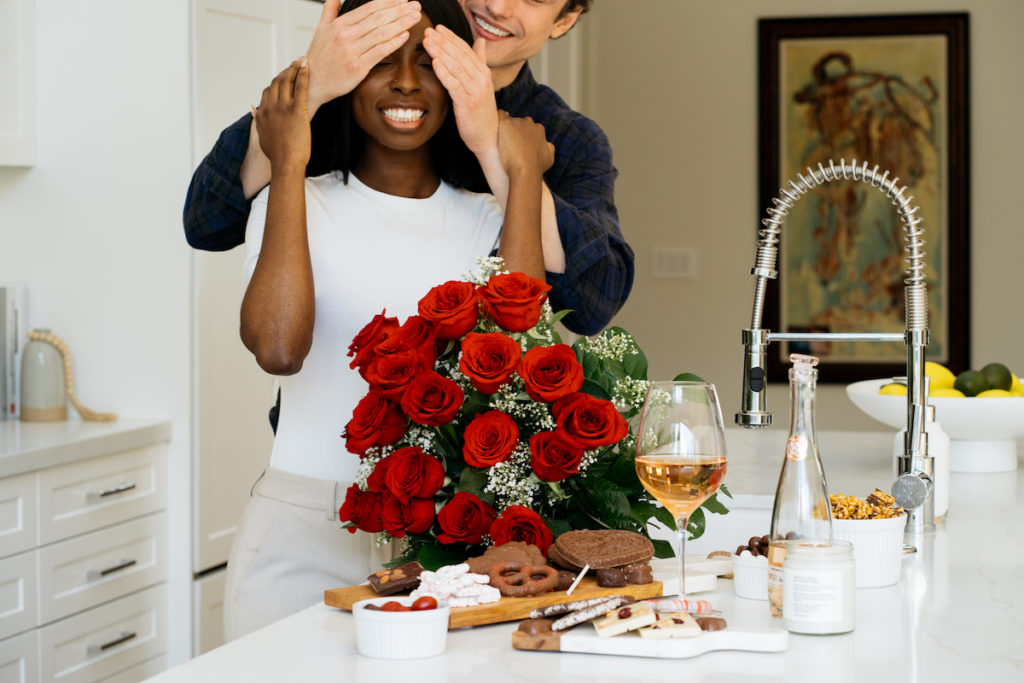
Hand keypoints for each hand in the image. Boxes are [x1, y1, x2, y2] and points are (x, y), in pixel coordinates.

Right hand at [254, 60, 311, 170]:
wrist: (286, 163)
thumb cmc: (277, 154)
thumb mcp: (263, 136)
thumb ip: (258, 121)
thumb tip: (253, 110)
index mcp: (263, 114)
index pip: (267, 92)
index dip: (276, 83)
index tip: (284, 78)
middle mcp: (270, 107)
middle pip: (276, 82)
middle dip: (286, 71)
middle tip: (294, 63)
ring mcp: (283, 107)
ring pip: (286, 81)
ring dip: (294, 68)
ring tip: (301, 60)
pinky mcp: (297, 110)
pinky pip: (299, 86)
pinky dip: (302, 74)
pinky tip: (307, 66)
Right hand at [305, 0, 421, 112]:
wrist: (311, 83)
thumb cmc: (319, 58)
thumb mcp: (320, 30)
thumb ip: (329, 12)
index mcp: (339, 24)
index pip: (369, 8)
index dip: (389, 2)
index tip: (403, 0)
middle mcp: (345, 35)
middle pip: (378, 18)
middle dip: (399, 11)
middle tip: (415, 6)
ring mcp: (351, 51)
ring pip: (381, 33)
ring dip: (401, 23)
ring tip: (415, 18)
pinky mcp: (357, 67)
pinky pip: (379, 51)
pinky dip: (393, 42)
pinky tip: (405, 36)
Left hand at [423, 26, 497, 156]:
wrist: (488, 136)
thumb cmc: (481, 111)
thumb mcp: (482, 84)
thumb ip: (480, 61)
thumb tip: (480, 41)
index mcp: (483, 72)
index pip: (466, 49)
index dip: (451, 37)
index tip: (437, 28)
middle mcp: (481, 78)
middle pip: (459, 55)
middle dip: (442, 42)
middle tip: (428, 31)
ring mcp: (475, 90)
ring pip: (455, 66)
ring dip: (440, 52)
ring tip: (427, 42)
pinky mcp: (467, 102)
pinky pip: (454, 84)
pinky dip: (444, 72)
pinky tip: (434, 63)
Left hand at [497, 111, 553, 177]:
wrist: (525, 170)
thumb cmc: (536, 167)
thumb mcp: (549, 158)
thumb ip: (548, 148)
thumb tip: (547, 144)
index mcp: (539, 129)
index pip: (529, 128)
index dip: (522, 137)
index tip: (516, 146)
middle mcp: (529, 123)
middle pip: (518, 123)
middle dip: (514, 132)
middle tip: (508, 145)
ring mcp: (517, 122)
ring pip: (508, 121)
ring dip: (504, 129)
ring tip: (499, 142)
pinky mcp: (505, 123)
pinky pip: (499, 115)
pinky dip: (497, 119)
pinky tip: (491, 126)